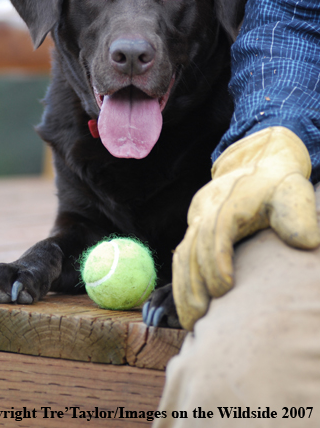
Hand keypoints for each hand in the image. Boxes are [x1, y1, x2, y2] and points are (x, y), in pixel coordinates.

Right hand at [173, 126, 319, 329]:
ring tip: (192, 322)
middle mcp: (207, 207)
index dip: (217, 258)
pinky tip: (188, 309)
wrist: (260, 166)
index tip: (225, 289)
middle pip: (193, 246)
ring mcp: (197, 217)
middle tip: (203, 318)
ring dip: (184, 288)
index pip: (217, 228)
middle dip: (196, 282)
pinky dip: (182, 283)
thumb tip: (307, 242)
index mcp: (231, 199)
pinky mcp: (194, 228)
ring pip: (183, 254)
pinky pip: (181, 257)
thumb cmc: (280, 186)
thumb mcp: (294, 193)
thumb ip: (298, 215)